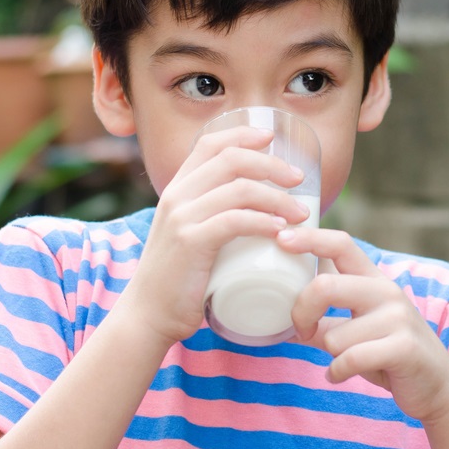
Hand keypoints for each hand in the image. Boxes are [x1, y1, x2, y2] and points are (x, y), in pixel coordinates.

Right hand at [119, 126, 309, 346]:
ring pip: (239, 189)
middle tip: (299, 180)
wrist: (147, 314)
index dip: (242, 134)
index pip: (209, 143)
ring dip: (278, 197)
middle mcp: (177, 195)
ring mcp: (182, 218)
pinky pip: (235, 220)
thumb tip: (255, 210)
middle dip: (272, 164)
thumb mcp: (188, 234)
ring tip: (301, 213)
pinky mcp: (191, 243)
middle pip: (231, 159)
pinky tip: (281, 229)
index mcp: (176, 188)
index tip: (271, 137)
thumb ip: (210, 216)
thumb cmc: (178, 279)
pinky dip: (264, 221)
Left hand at [280, 227, 448, 424]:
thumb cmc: (385, 353)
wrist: (437, 387)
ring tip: (348, 360)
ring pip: (334, 336)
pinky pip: (349, 359)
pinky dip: (337, 373)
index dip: (309, 238)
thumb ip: (322, 315)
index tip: (281, 239)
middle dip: (301, 313)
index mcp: (372, 279)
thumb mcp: (354, 327)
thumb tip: (280, 313)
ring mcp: (398, 317)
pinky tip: (340, 375)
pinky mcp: (404, 347)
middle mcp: (386, 291)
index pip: (340, 244)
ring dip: (331, 356)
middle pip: (325, 286)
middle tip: (302, 331)